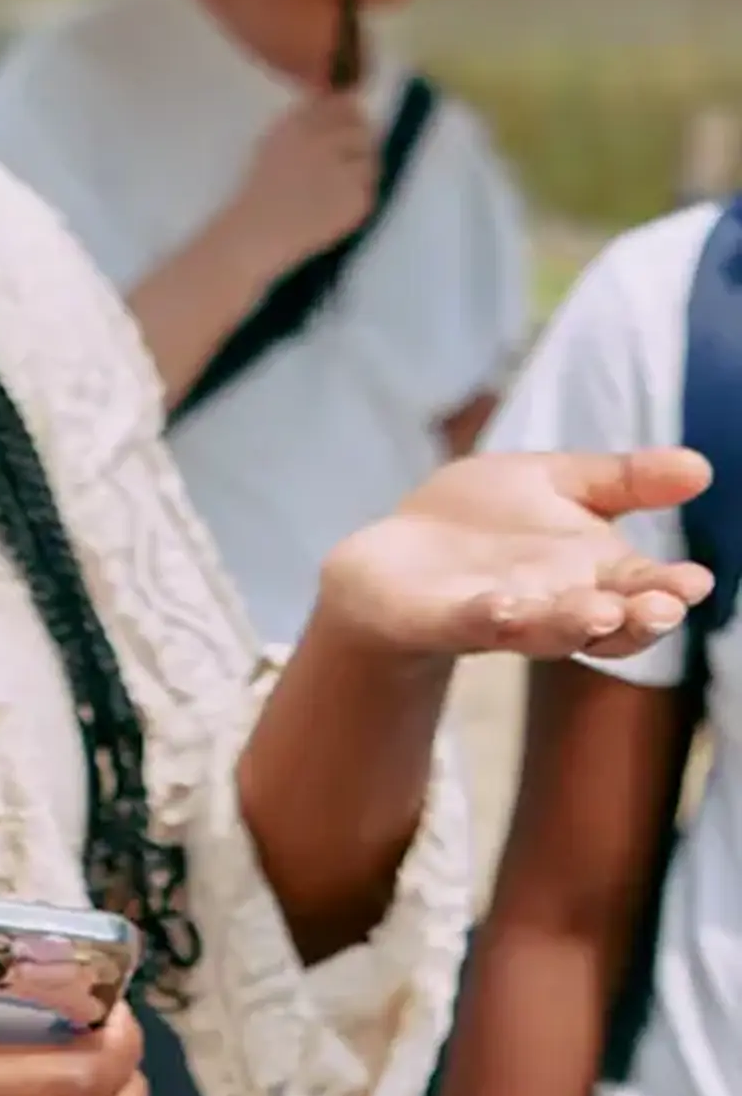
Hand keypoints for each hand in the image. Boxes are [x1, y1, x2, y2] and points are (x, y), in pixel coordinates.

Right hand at [221, 93, 381, 275]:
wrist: (255, 233)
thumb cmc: (258, 189)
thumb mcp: (273, 143)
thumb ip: (305, 123)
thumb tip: (344, 104)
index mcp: (299, 126)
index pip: (343, 105)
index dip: (349, 113)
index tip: (346, 123)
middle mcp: (325, 143)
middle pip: (362, 130)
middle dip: (357, 141)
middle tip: (344, 158)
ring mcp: (344, 172)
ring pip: (370, 160)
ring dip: (358, 169)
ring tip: (336, 185)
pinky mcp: (359, 199)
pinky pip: (368, 189)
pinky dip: (356, 195)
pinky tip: (333, 204)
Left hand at [318, 448, 715, 662]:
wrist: (394, 559)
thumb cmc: (486, 523)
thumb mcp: (557, 483)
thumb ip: (623, 480)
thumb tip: (701, 465)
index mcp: (596, 574)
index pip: (644, 588)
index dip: (670, 589)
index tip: (696, 581)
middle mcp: (559, 604)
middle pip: (609, 621)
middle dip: (639, 618)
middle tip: (664, 607)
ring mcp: (503, 615)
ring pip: (548, 629)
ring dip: (574, 623)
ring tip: (601, 611)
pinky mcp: (445, 618)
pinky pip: (473, 622)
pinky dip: (490, 617)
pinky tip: (505, 606)